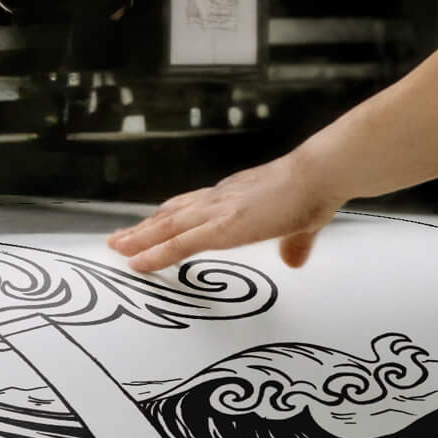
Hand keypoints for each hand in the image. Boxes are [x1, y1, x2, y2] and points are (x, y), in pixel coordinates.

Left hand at [106, 146, 342, 274]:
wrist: (321, 174)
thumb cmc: (315, 191)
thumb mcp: (301, 222)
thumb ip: (293, 242)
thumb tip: (294, 259)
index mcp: (234, 195)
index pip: (191, 207)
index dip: (168, 219)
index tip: (149, 227)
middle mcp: (219, 199)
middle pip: (171, 215)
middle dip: (143, 228)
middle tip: (119, 239)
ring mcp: (218, 211)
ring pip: (167, 227)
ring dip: (140, 238)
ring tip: (117, 248)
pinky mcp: (223, 227)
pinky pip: (180, 244)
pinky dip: (156, 253)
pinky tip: (138, 262)